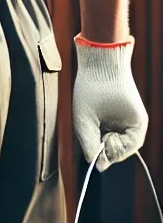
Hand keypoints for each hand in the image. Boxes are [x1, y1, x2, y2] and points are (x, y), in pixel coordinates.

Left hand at [72, 35, 147, 171]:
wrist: (99, 56)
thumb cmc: (93, 85)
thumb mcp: (85, 116)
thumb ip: (90, 142)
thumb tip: (97, 166)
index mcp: (136, 126)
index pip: (122, 152)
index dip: (105, 152)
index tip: (91, 142)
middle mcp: (137, 123)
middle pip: (117, 145)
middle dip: (101, 141)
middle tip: (88, 126)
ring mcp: (128, 116)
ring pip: (111, 135)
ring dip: (98, 131)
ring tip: (90, 115)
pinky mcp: (120, 109)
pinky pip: (109, 124)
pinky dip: (99, 122)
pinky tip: (92, 111)